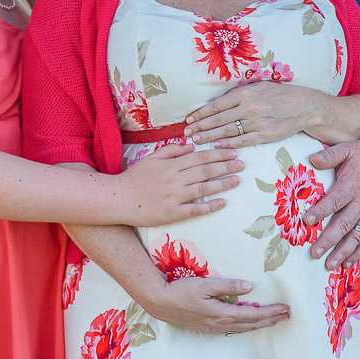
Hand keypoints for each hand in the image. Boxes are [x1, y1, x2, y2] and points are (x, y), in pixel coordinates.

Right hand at [119, 142, 242, 225]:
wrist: (118, 199)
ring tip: (238, 180)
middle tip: (242, 163)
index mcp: (170, 165)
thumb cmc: (134, 178)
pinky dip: (210, 205)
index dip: (217, 154)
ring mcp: (174, 197)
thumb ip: (171, 150)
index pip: (199, 157)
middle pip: (205, 170)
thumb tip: (191, 145)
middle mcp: (175, 179)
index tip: (232, 151)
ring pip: (204, 188)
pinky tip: (223, 203)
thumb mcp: (151, 158)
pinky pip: (195, 209)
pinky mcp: (172, 213)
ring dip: (223, 184)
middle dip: (226, 166)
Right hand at [147, 275, 289, 334]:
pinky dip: (247, 325)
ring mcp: (214, 328)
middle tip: (287, 316)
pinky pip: (234, 329)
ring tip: (274, 320)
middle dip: (271, 320)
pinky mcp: (208, 328)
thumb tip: (249, 288)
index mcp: (222, 314)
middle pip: (252, 324)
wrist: (160, 303)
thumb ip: (228, 286)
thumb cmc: (181, 291)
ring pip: (243, 328)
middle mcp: (221, 325)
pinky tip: (250, 323)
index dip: (270, 312)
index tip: (285, 309)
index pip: (253, 314)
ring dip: (260, 324)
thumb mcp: (205, 285)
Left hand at [184, 82, 317, 147]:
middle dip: (200, 127)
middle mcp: (249, 108)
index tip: (189, 119)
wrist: (304, 106)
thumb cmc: (280, 94)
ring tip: (196, 140)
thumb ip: (240, 93)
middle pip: (218, 119)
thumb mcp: (259, 86)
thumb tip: (219, 101)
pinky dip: (228, 144)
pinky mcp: (264, 135)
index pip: (216, 105)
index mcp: (245, 93)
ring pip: (227, 131)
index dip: (201, 113)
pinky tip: (216, 146)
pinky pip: (242, 141)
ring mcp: (256, 123)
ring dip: (209, 136)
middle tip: (186, 133)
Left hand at [304, 137, 359, 268]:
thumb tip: (311, 159)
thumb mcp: (347, 150)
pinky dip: (358, 253)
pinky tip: (346, 264)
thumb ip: (329, 156)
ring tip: (329, 265)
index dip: (321, 211)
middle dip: (328, 240)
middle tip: (314, 253)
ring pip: (356, 236)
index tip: (307, 221)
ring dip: (343, 252)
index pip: (335, 201)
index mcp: (351, 185)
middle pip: (344, 224)